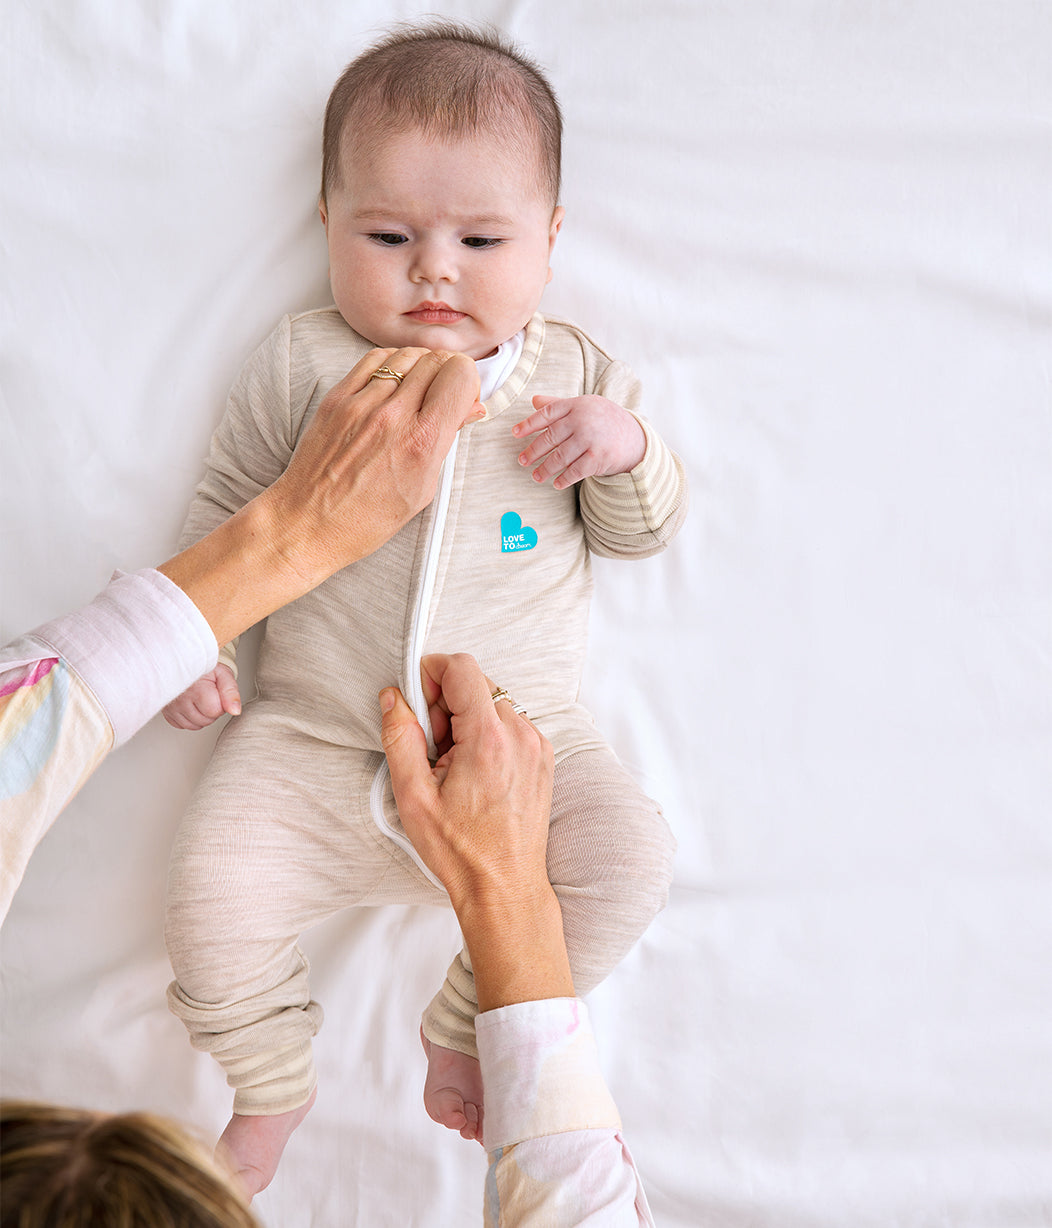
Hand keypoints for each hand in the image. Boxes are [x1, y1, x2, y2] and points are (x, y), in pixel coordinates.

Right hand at [162, 664, 240, 729]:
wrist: (185, 663)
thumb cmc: (204, 668)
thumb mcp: (223, 675)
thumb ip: (231, 693)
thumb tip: (235, 711)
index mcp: (197, 689)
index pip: (214, 712)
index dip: (220, 704)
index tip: (217, 693)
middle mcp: (181, 699)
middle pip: (204, 721)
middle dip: (211, 711)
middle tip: (208, 695)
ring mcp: (171, 707)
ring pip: (193, 726)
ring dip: (200, 716)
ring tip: (200, 700)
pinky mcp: (166, 712)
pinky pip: (181, 725)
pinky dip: (188, 719)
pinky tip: (191, 705)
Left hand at [266, 347, 482, 575]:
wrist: (309, 523)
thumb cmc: (365, 517)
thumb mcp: (422, 489)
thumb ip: (447, 442)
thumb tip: (470, 408)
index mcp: (420, 443)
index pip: (459, 376)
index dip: (469, 382)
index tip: (462, 397)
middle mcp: (392, 418)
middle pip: (436, 360)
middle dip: (448, 373)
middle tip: (442, 395)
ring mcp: (361, 405)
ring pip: (406, 355)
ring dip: (420, 367)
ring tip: (417, 391)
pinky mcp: (337, 399)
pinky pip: (373, 360)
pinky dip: (391, 365)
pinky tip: (392, 383)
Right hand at [379, 654, 571, 1010]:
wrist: (505, 888)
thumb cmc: (460, 851)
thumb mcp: (413, 796)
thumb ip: (400, 737)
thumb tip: (394, 697)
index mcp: (489, 738)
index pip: (462, 667)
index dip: (431, 675)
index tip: (417, 708)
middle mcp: (521, 733)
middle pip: (476, 684)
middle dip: (446, 705)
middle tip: (432, 750)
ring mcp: (537, 745)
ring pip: (493, 704)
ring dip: (466, 722)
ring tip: (453, 768)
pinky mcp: (543, 758)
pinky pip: (509, 725)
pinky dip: (487, 736)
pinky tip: (474, 774)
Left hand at [512, 394, 645, 488]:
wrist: (637, 438)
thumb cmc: (604, 420)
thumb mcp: (584, 407)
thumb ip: (558, 405)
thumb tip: (533, 400)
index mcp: (577, 405)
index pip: (547, 414)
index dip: (529, 424)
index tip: (515, 434)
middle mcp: (583, 420)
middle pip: (550, 437)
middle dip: (533, 451)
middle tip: (522, 460)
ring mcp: (591, 439)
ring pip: (560, 457)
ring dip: (545, 469)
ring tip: (536, 476)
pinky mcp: (598, 458)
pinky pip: (575, 472)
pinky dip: (564, 479)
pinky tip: (556, 484)